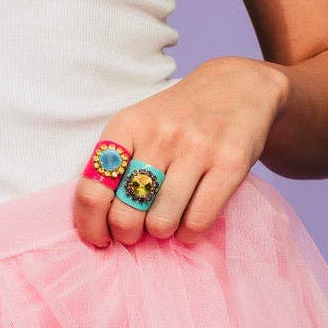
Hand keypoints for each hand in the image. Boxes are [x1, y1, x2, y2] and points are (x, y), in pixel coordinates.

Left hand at [73, 56, 290, 246]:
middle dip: (127, 233)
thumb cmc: (177, 118)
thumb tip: (96, 223)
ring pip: (161, 222)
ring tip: (164, 222)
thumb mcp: (139, 125)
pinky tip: (188, 224)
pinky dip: (189, 234)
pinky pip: (197, 221)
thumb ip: (116, 165)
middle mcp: (159, 135)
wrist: (237, 87)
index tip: (98, 239)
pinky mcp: (230, 163)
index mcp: (127, 125)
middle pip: (125, 213)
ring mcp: (196, 148)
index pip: (92, 190)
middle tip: (135, 231)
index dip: (90, 225)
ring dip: (160, 232)